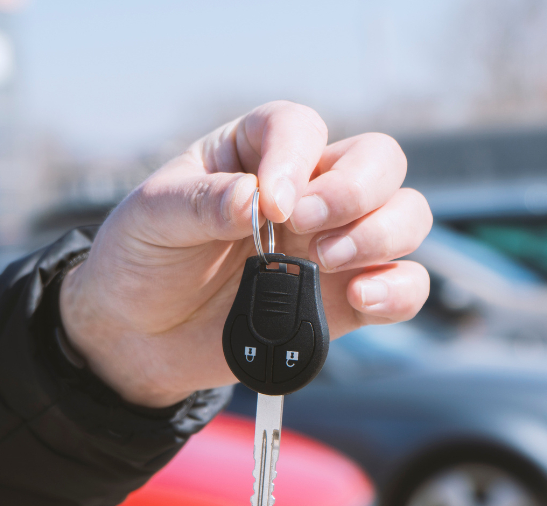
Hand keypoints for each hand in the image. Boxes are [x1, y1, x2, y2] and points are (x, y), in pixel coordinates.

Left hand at [59, 101, 431, 406]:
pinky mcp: (343, 299)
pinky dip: (399, 289)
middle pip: (379, 160)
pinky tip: (363, 298)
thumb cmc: (143, 259)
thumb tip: (255, 200)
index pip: (300, 128)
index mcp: (256, 153)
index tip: (269, 205)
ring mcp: (333, 244)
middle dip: (355, 191)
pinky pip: (404, 285)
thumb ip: (201, 203)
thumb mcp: (151, 219)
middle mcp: (308, 190)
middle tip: (306, 229)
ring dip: (382, 235)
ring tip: (326, 262)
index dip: (295, 159)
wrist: (141, 335)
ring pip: (406, 215)